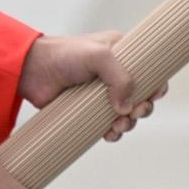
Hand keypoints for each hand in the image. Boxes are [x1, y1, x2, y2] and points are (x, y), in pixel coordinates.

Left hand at [18, 29, 161, 143]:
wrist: (32, 70)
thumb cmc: (64, 55)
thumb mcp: (99, 56)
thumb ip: (120, 79)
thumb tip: (126, 108)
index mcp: (122, 54)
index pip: (150, 72)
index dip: (156, 86)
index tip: (152, 96)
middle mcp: (114, 75)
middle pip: (142, 97)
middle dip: (142, 109)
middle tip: (134, 112)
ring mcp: (102, 94)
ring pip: (127, 114)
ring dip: (128, 124)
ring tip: (117, 126)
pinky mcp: (89, 110)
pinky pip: (108, 126)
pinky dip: (113, 133)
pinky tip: (109, 134)